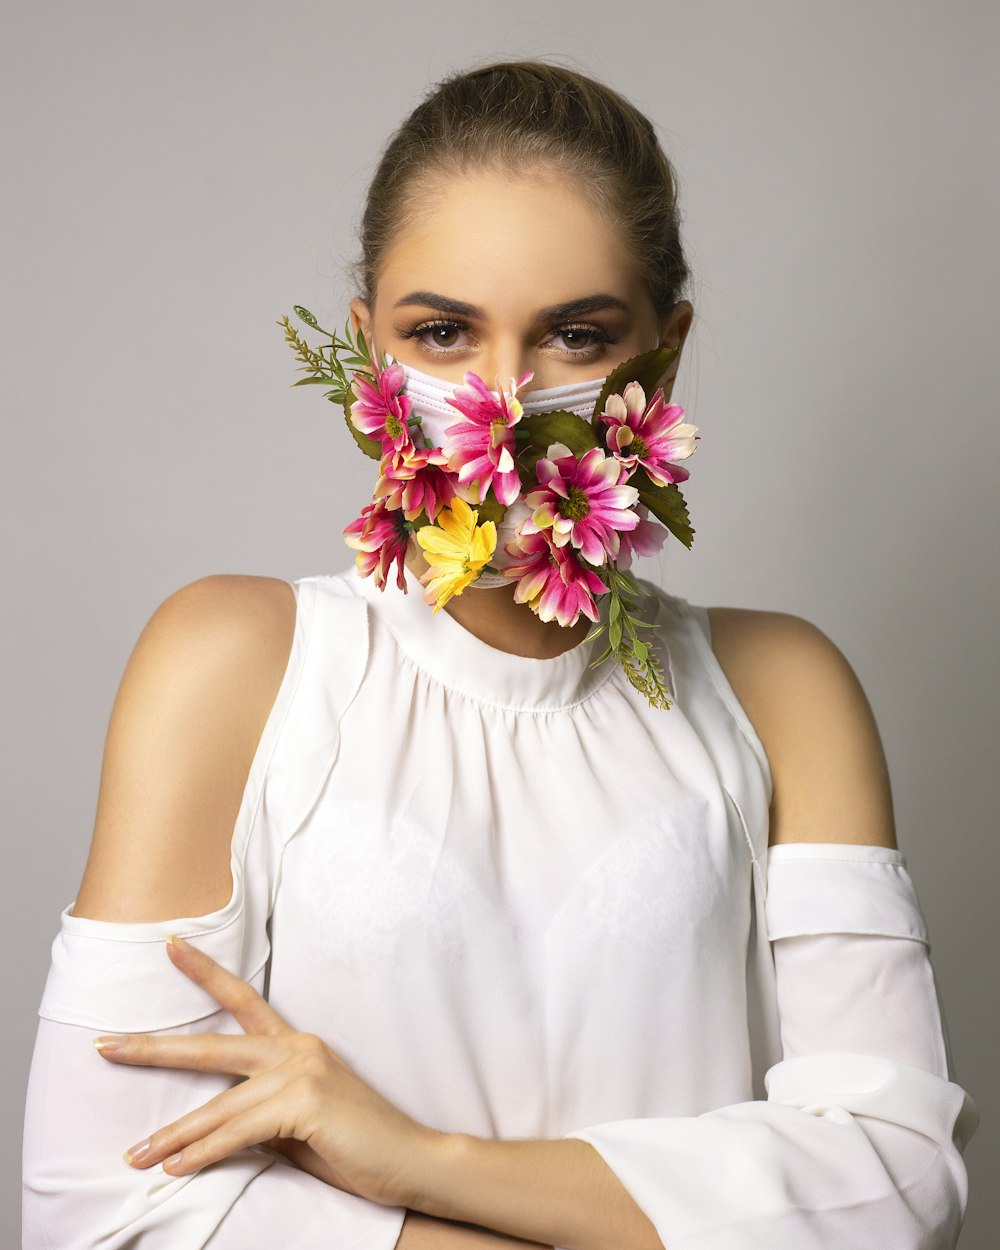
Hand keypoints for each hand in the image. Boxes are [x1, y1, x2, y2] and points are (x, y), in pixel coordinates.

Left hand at [93, 934, 435, 1207]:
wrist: (410, 1158)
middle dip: (153, 1048)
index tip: (170, 945)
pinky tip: (175, 1167)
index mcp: (296, 1045)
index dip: (204, 971)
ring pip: (217, 1104)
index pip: (243, 1000)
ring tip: (134, 1154)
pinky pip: (238, 1133)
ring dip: (171, 1135)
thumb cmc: (358, 1142)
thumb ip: (263, 1112)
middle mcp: (295, 1049)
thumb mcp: (302, 1120)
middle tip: (105, 1046)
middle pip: (211, 1045)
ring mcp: (300, 1074)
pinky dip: (203, 1153)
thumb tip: (217, 1129)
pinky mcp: (303, 1104)